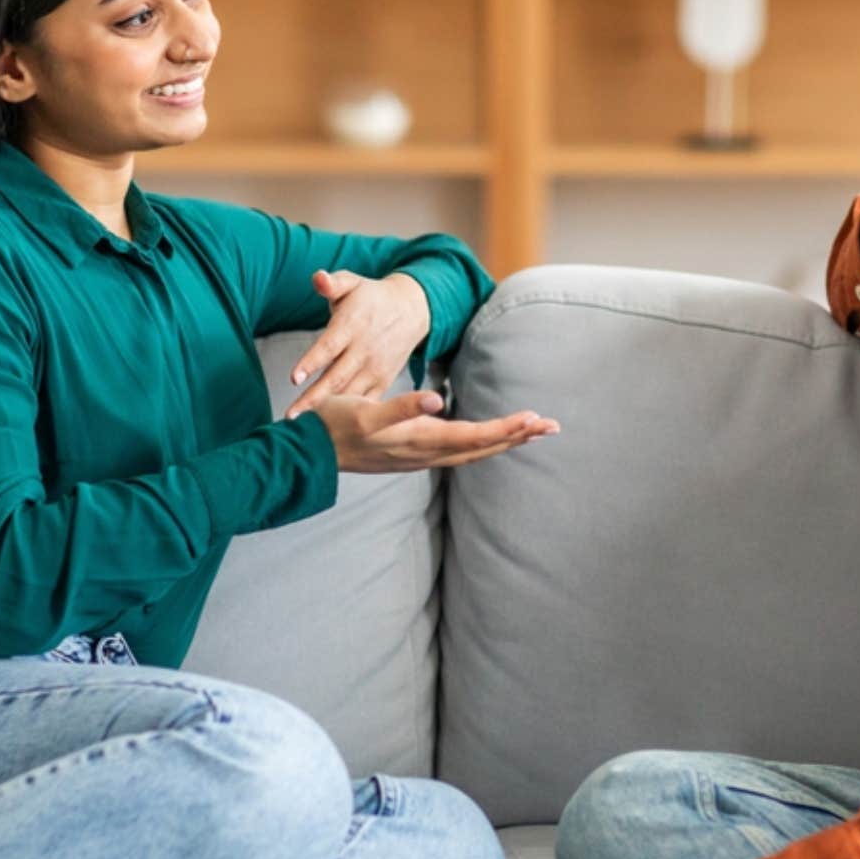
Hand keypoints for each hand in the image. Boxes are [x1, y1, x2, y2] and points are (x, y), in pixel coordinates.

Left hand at [286, 270, 430, 416]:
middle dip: (314, 398)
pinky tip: (331, 428)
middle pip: (337, 378)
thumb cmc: (371, 297)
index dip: (312, 361)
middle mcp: (364, 349)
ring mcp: (375, 368)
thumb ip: (333, 283)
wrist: (412, 310)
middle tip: (292, 416)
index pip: (330, 345)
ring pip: (350, 394)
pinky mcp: (383, 381)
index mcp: (353, 325)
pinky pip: (367, 402)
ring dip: (329, 411)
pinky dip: (351, 415)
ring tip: (306, 428)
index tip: (294, 378)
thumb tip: (318, 278)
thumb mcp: (353, 283)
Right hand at [306, 390, 559, 472]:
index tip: (535, 418)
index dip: (507, 429)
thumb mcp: (365, 412)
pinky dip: (480, 444)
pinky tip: (487, 439)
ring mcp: (418, 456)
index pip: (475, 437)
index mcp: (419, 440)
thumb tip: (435, 401)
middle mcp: (424, 452)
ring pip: (472, 451)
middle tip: (553, 426)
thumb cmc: (333, 426)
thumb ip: (400, 408)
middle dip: (518, 437)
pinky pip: (456, 450)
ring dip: (504, 441)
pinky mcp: (411, 454)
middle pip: (482, 447)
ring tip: (531, 431)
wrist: (306, 452)